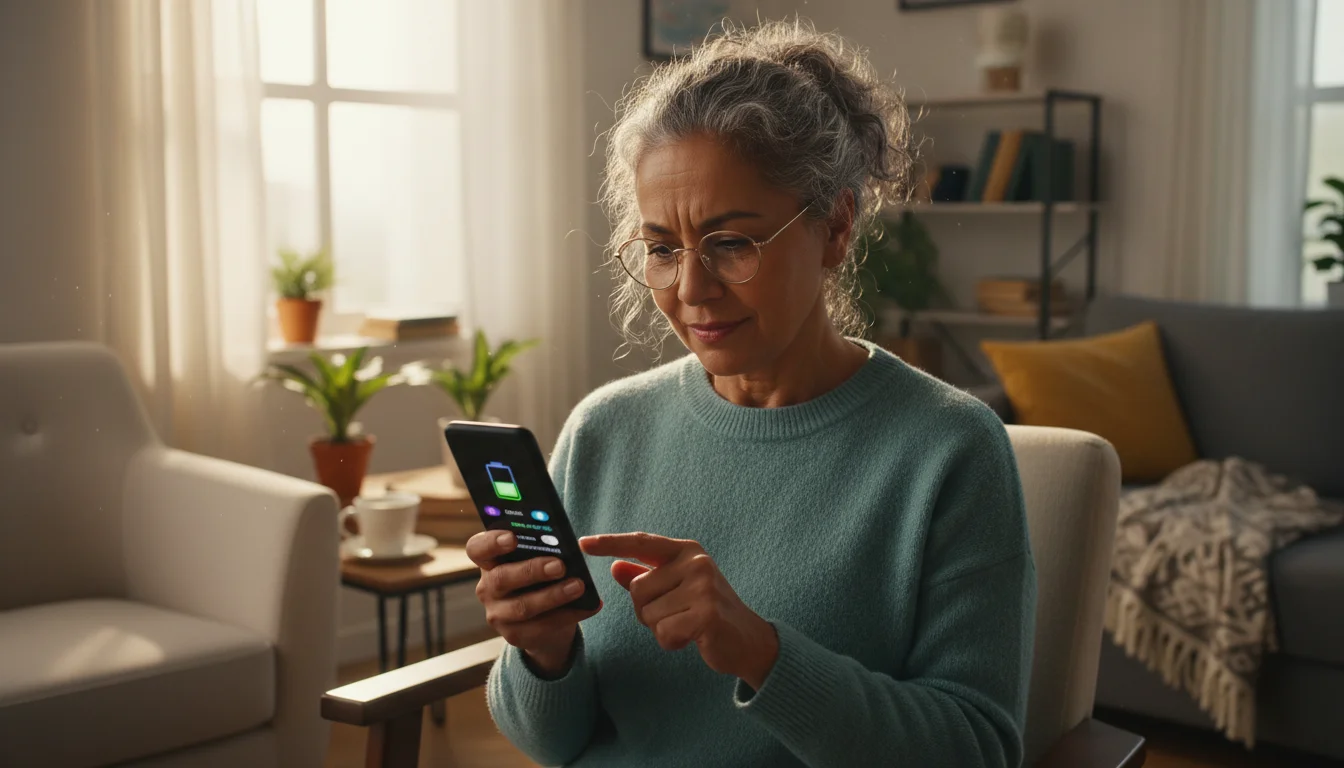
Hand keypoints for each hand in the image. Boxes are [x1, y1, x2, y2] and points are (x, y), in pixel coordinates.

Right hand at [465, 530, 599, 676]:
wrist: (544, 622)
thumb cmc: (541, 579)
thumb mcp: (537, 560)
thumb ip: (541, 549)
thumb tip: (562, 541)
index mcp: (489, 561)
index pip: (477, 548)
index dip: (491, 542)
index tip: (513, 537)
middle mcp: (487, 587)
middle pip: (502, 578)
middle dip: (532, 570)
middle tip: (559, 565)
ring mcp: (498, 614)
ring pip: (523, 606)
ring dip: (554, 595)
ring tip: (579, 586)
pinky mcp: (515, 635)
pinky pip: (542, 626)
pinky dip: (570, 614)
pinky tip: (590, 605)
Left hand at [579, 532, 778, 689]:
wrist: (747, 640)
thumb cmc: (707, 611)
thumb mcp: (678, 588)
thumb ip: (647, 576)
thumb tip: (615, 567)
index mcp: (687, 551)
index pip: (642, 542)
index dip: (611, 543)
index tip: (583, 543)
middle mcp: (696, 563)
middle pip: (637, 590)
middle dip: (647, 612)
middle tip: (677, 615)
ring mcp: (703, 587)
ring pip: (648, 615)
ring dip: (661, 629)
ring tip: (687, 625)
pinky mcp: (706, 614)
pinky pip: (663, 633)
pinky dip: (671, 642)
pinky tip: (692, 638)